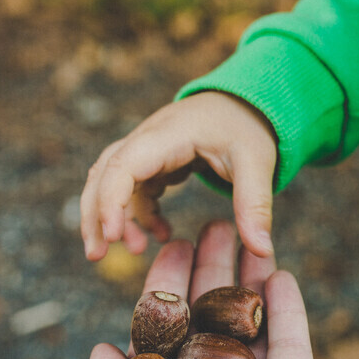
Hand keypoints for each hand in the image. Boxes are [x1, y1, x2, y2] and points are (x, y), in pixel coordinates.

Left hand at [45, 221, 327, 358]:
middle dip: (212, 275)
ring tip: (250, 231)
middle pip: (211, 328)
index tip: (172, 245)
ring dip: (251, 283)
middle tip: (215, 223)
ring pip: (254, 335)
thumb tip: (105, 347)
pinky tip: (281, 273)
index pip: (164, 340)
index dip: (166, 290)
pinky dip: (291, 315)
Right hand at [80, 92, 277, 260]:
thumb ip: (256, 204)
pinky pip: (134, 189)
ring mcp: (148, 148)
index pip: (124, 164)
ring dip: (112, 217)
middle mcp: (149, 138)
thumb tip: (262, 250)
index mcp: (169, 134)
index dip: (111, 200)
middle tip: (97, 256)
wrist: (247, 102)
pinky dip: (140, 214)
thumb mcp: (257, 163)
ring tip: (132, 251)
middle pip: (104, 173)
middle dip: (95, 215)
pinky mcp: (154, 160)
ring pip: (111, 181)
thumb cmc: (248, 127)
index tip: (114, 237)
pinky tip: (161, 235)